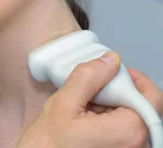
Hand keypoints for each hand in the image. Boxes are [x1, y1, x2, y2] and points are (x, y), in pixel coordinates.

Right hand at [17, 51, 162, 147]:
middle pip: (142, 108)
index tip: (113, 73)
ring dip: (110, 108)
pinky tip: (85, 123)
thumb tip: (109, 61)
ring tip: (83, 111)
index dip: (133, 79)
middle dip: (117, 94)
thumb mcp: (63, 103)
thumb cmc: (47, 145)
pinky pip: (123, 134)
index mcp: (129, 132)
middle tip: (90, 93)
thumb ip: (89, 77)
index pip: (152, 97)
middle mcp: (135, 146)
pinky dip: (108, 122)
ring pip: (131, 120)